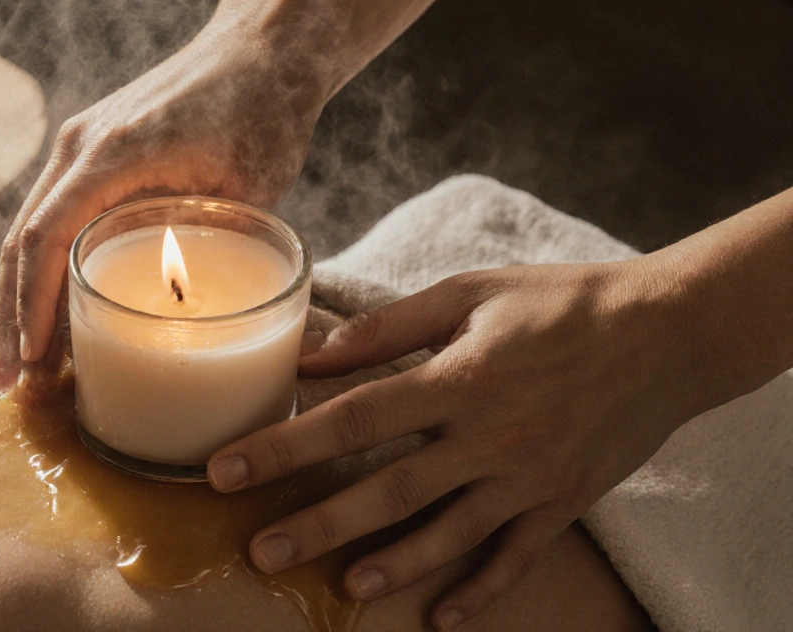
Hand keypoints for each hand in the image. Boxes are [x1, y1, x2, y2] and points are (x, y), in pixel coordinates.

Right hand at [0, 20, 324, 390]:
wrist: (261, 48)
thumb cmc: (262, 111)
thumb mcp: (249, 187)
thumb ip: (209, 247)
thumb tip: (179, 320)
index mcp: (112, 153)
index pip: (48, 238)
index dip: (34, 305)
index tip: (32, 361)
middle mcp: (80, 146)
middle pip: (21, 242)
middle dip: (9, 318)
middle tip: (3, 383)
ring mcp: (79, 146)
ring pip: (29, 232)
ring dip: (19, 299)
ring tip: (15, 365)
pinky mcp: (91, 154)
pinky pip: (53, 219)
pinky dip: (44, 271)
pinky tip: (48, 315)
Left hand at [207, 259, 709, 629]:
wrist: (668, 334)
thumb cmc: (560, 303)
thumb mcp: (471, 294)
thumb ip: (390, 328)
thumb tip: (316, 355)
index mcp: (459, 379)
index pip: (354, 420)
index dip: (285, 447)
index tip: (226, 470)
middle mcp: (489, 437)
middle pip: (390, 490)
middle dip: (320, 524)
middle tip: (261, 552)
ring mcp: (529, 478)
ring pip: (449, 533)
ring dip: (393, 565)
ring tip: (344, 587)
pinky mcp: (563, 502)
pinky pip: (516, 556)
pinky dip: (480, 590)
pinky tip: (441, 618)